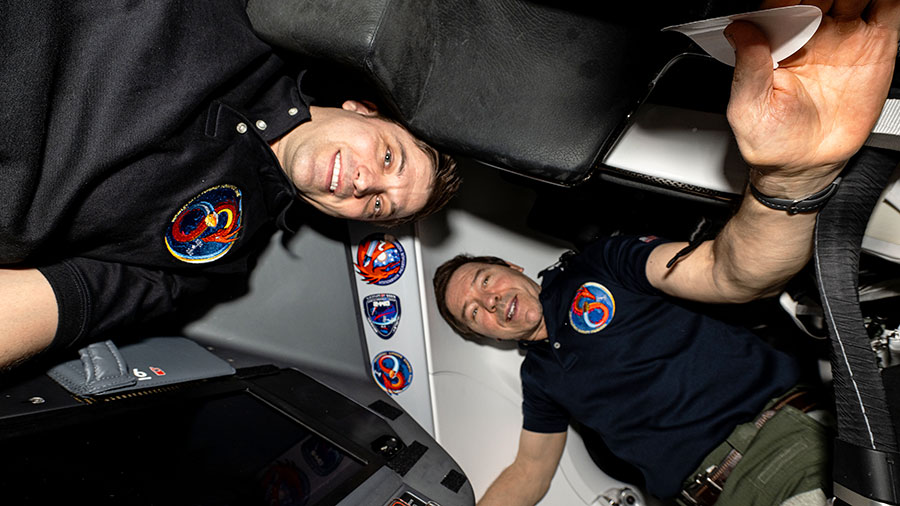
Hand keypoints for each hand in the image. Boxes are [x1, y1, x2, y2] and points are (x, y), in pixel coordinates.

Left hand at [725, 0, 899, 196]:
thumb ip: (747, 68)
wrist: (805, 165)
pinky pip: (888, 10)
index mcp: (777, 42)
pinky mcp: (876, 45)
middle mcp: (811, 33)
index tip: (788, 1)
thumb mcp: (748, 108)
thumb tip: (739, 30)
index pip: (782, 4)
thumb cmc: (771, 139)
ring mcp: (845, 35)